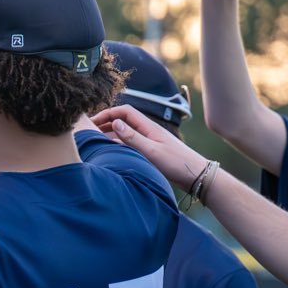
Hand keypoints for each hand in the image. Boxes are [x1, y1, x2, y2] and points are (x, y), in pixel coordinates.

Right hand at [92, 105, 209, 187]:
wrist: (198, 176)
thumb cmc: (177, 163)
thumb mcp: (152, 151)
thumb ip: (132, 138)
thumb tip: (115, 123)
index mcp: (149, 127)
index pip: (124, 111)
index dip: (107, 113)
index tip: (92, 121)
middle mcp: (148, 131)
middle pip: (123, 120)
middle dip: (106, 122)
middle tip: (89, 130)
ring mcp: (150, 140)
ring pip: (126, 132)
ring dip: (111, 132)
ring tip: (96, 139)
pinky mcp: (151, 150)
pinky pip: (130, 142)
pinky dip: (118, 143)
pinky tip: (111, 150)